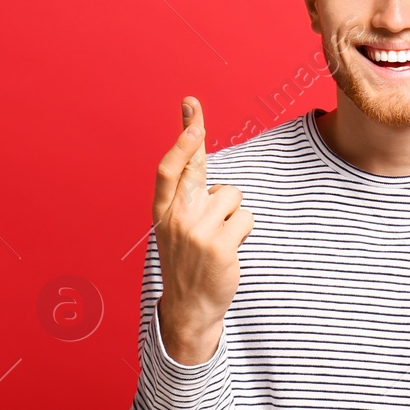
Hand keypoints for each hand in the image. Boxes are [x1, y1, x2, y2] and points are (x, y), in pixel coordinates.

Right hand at [152, 97, 254, 364]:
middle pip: (195, 170)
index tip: (189, 112)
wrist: (189, 306)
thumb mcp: (177, 227)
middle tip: (191, 102)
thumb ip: (186, 196)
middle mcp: (176, 218)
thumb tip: (196, 157)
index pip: (168, 170)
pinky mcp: (220, 246)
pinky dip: (244, 229)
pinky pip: (246, 218)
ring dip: (234, 214)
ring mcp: (197, 232)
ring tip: (220, 237)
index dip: (179, 140)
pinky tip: (230, 247)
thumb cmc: (189, 260)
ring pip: (232, 196)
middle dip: (192, 135)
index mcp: (162, 212)